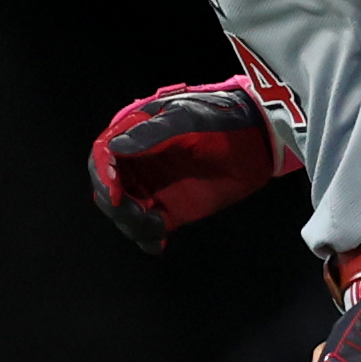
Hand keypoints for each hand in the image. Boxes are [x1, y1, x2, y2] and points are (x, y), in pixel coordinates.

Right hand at [89, 77, 298, 251]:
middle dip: (117, 205)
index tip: (115, 193)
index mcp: (133, 133)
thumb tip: (115, 146)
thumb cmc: (221, 119)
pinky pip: (147, 228)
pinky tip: (158, 243)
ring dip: (133, 224)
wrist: (258, 140)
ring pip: (124, 212)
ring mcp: (152, 187)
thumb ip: (152, 132)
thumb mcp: (188, 118)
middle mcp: (136, 162)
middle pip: (107, 188)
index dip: (102, 175)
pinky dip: (147, 238)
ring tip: (158, 227)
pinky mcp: (169, 209)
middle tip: (140, 215)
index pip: (103, 155)